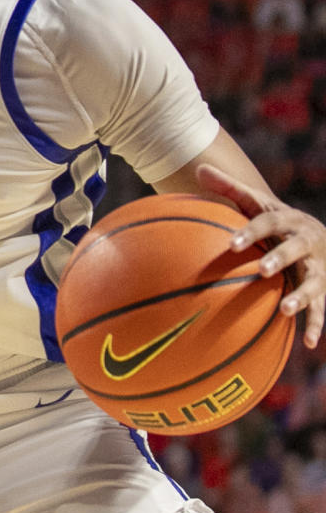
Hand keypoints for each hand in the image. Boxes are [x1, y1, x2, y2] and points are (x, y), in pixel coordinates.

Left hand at [197, 163, 325, 346]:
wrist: (318, 236)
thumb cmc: (276, 220)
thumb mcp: (257, 202)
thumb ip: (229, 188)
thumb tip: (199, 168)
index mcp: (288, 219)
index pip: (269, 221)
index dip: (251, 231)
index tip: (231, 244)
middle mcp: (307, 241)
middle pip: (296, 248)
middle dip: (281, 257)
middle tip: (262, 270)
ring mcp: (318, 266)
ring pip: (314, 281)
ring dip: (302, 296)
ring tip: (286, 310)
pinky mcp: (323, 289)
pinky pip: (322, 309)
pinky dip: (317, 326)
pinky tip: (307, 344)